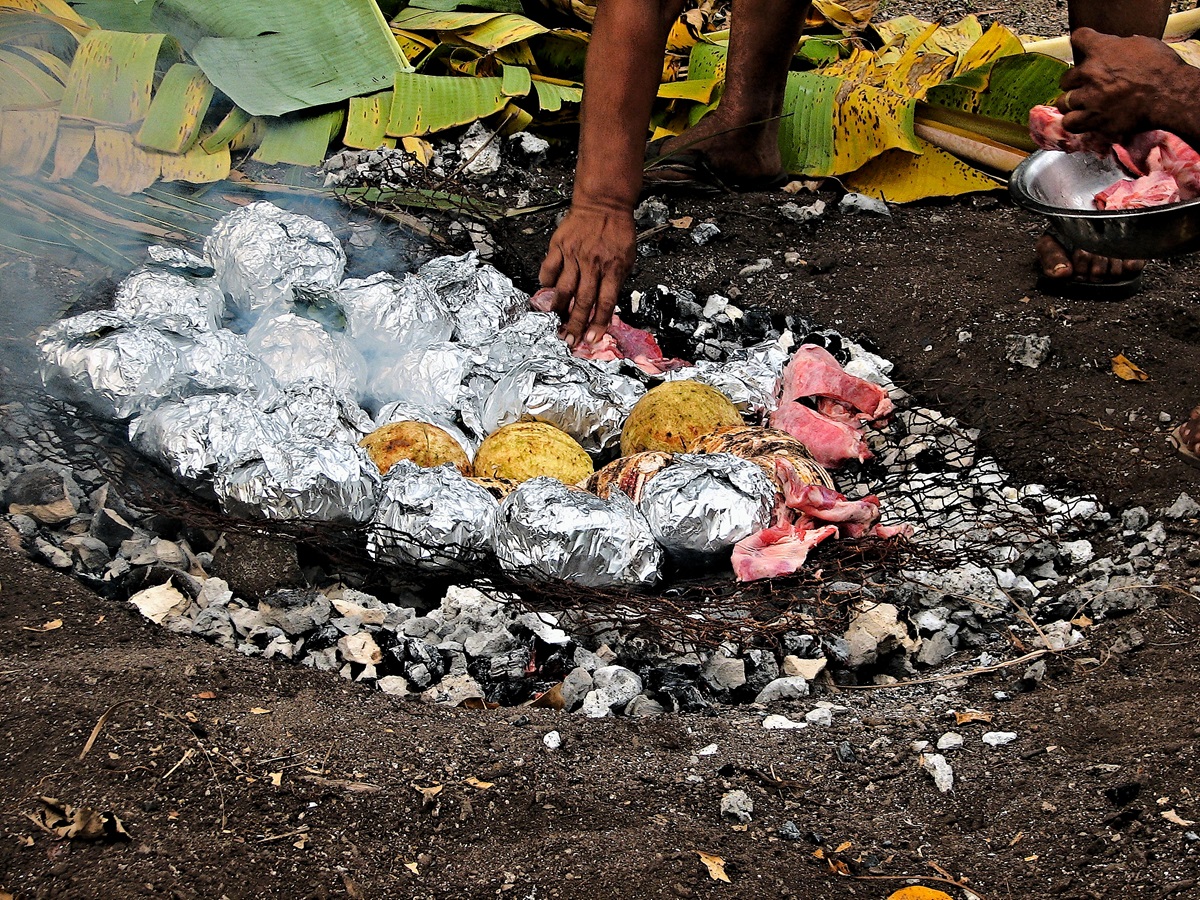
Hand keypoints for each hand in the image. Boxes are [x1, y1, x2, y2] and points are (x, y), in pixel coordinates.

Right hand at [538, 201, 635, 345]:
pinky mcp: (559, 245)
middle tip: (569, 339)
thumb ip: (617, 281)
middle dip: (575, 323)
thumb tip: (606, 307)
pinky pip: (549, 268)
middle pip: (583, 300)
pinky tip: (546, 292)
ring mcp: (574, 254)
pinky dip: (546, 282)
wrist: (604, 203)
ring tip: (555, 322)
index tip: (592, 338)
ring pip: (564, 287)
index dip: (599, 323)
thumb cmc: (618, 231)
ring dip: (559, 308)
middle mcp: (592, 263)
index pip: (605, 302)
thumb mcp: (628, 258)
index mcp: (613, 268)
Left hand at [1056, 28, 1189, 138]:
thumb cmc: (1162, 68)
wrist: (1169, 94)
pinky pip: (1070, 123)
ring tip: (1082, 105)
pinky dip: (1075, 122)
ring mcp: (1089, 98)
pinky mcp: (1093, 120)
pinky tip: (1083, 120)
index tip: (1085, 48)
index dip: (1082, 42)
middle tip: (1087, 86)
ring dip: (1072, 104)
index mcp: (1102, 49)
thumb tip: (1118, 49)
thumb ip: (1122, 47)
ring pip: (1063, 102)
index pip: (1079, 38)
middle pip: (1066, 78)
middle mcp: (1090, 73)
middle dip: (1075, 82)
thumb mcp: (1142, 46)